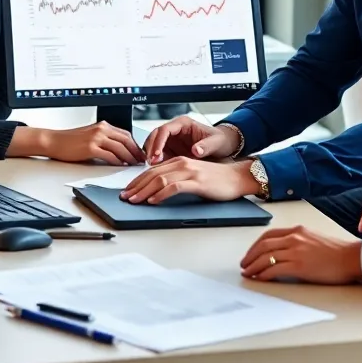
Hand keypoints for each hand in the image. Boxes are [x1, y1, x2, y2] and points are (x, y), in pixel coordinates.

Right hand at [30, 123, 144, 165]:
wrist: (54, 141)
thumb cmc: (70, 140)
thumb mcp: (90, 135)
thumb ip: (104, 139)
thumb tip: (118, 150)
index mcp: (103, 125)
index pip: (126, 134)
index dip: (135, 144)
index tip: (139, 153)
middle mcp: (101, 129)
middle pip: (126, 140)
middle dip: (136, 151)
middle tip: (141, 160)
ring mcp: (96, 138)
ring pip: (120, 147)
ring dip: (129, 157)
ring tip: (134, 164)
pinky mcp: (90, 147)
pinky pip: (109, 155)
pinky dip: (118, 161)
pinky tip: (121, 165)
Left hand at [120, 157, 258, 203]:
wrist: (237, 177)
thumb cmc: (216, 180)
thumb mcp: (192, 176)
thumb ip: (177, 179)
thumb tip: (157, 191)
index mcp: (179, 161)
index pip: (152, 170)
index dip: (137, 180)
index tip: (127, 191)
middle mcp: (182, 163)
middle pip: (152, 174)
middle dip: (135, 186)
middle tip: (124, 197)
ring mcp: (190, 172)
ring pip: (160, 179)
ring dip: (144, 191)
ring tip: (134, 200)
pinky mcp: (197, 182)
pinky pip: (174, 187)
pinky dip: (161, 194)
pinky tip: (153, 201)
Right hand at [143, 117, 237, 163]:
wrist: (223, 147)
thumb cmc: (220, 141)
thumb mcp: (216, 142)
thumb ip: (206, 146)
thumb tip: (196, 150)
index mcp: (184, 123)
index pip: (165, 129)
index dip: (159, 141)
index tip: (157, 154)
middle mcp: (175, 130)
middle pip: (155, 136)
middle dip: (150, 149)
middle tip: (151, 163)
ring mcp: (172, 140)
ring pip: (153, 145)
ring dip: (150, 155)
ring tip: (152, 168)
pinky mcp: (171, 150)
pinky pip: (158, 154)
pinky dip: (155, 162)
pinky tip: (156, 171)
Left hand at [240, 226, 361, 284]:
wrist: (350, 258)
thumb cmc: (336, 252)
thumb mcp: (313, 239)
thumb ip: (298, 242)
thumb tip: (283, 253)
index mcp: (297, 230)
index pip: (269, 235)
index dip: (255, 245)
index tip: (250, 253)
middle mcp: (294, 238)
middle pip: (264, 245)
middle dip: (250, 255)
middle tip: (244, 264)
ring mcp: (296, 251)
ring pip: (266, 257)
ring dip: (254, 266)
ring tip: (248, 273)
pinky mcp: (299, 266)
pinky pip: (274, 269)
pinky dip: (263, 274)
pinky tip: (259, 278)